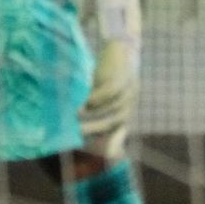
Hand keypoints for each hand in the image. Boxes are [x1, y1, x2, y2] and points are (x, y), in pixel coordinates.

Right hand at [80, 38, 138, 161]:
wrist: (122, 45)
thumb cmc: (109, 72)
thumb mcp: (104, 91)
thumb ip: (94, 107)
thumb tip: (75, 118)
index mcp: (125, 109)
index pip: (121, 131)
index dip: (115, 145)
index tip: (107, 157)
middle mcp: (129, 103)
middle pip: (114, 122)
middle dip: (95, 130)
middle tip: (76, 134)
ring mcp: (128, 91)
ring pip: (111, 109)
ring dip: (94, 115)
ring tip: (75, 118)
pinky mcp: (122, 77)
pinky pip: (110, 92)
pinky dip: (97, 99)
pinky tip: (84, 102)